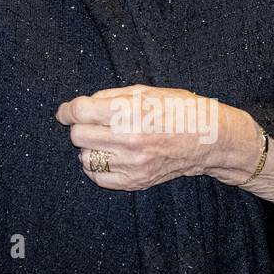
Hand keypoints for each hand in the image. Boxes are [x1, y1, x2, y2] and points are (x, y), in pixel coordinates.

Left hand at [54, 85, 221, 190]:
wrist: (208, 139)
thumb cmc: (176, 109)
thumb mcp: (143, 92)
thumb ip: (108, 97)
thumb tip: (78, 106)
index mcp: (129, 113)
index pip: (80, 112)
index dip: (67, 111)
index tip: (65, 112)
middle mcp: (129, 140)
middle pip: (78, 136)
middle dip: (80, 127)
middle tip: (92, 124)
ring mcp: (133, 164)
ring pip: (85, 158)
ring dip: (89, 148)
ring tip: (104, 140)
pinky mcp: (136, 181)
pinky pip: (98, 177)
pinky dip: (96, 166)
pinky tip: (107, 156)